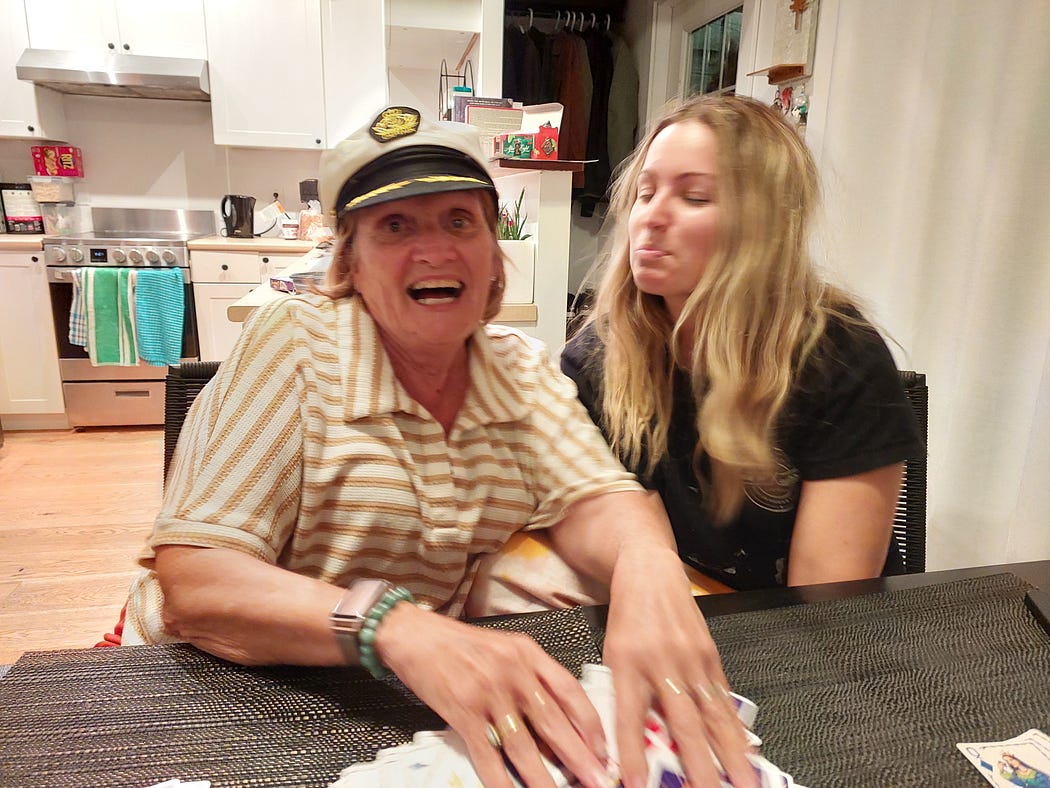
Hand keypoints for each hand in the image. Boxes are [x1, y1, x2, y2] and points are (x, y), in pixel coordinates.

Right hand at [375, 603, 616, 787]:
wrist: (415, 635)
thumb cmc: (459, 643)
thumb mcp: (504, 647)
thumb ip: (531, 674)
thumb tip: (556, 715)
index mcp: (527, 653)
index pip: (569, 691)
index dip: (590, 723)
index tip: (603, 747)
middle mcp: (512, 672)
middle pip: (554, 722)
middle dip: (580, 757)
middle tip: (598, 780)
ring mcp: (488, 694)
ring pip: (524, 745)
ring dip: (545, 777)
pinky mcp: (463, 713)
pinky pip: (487, 755)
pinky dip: (500, 780)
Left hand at [603, 545, 756, 787]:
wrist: (649, 572)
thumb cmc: (627, 619)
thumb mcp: (612, 655)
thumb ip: (623, 696)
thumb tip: (633, 744)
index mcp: (627, 665)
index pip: (630, 719)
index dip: (632, 755)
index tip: (634, 785)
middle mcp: (663, 664)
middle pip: (684, 726)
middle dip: (698, 769)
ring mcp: (693, 661)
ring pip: (714, 717)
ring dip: (730, 758)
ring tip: (743, 786)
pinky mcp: (711, 657)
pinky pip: (725, 701)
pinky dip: (736, 732)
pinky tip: (747, 755)